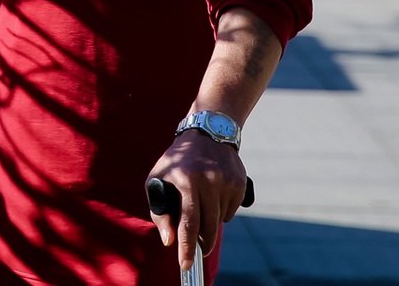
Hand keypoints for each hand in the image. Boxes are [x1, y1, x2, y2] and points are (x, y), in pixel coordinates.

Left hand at [147, 129, 247, 275]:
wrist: (207, 132)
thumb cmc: (177, 161)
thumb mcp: (158, 178)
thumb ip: (160, 211)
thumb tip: (168, 240)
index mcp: (186, 180)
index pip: (187, 222)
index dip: (186, 246)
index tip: (186, 265)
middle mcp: (208, 180)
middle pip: (207, 227)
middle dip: (202, 244)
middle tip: (197, 250)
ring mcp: (226, 182)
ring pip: (219, 221)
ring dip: (210, 224)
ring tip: (201, 205)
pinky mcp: (240, 183)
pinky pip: (230, 212)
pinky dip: (221, 211)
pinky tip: (214, 194)